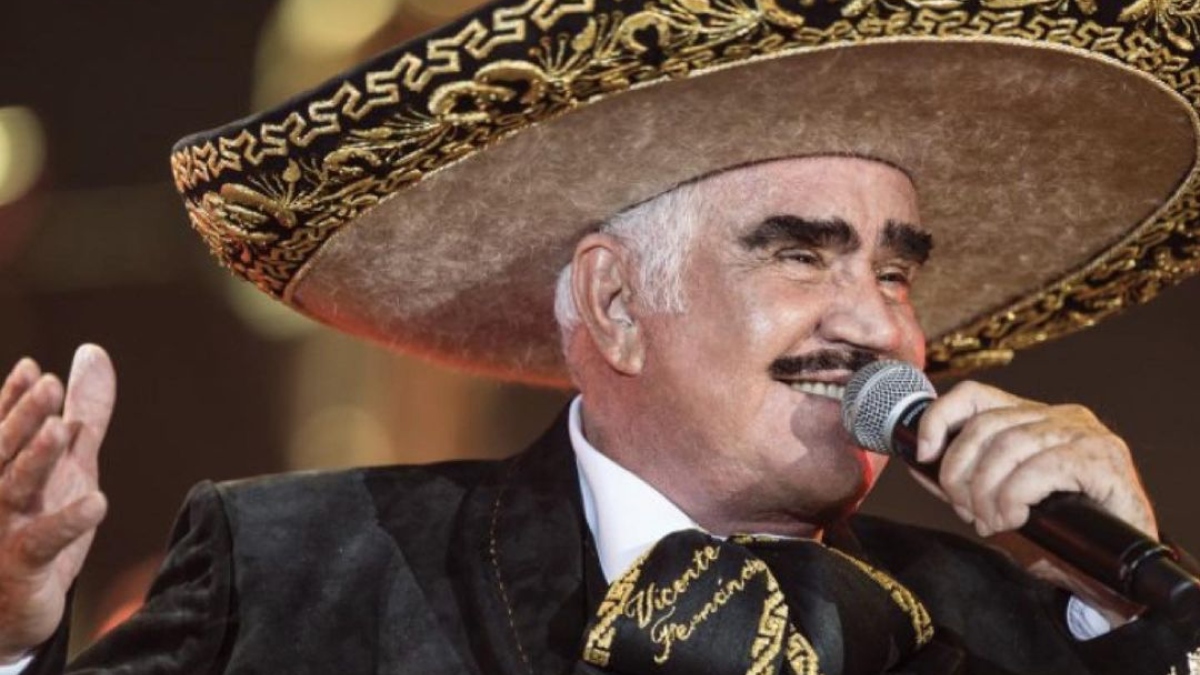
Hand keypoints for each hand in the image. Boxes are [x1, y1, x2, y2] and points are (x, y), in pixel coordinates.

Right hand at [0, 345, 114, 662]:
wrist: (12, 606)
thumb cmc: (40, 520)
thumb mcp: (72, 459)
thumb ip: (86, 411)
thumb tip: (93, 352)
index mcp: (3, 466)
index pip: (1, 426)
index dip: (12, 399)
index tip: (32, 369)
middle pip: (3, 451)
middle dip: (23, 417)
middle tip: (47, 385)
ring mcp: (2, 530)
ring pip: (14, 490)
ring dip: (36, 459)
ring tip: (63, 428)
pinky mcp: (22, 566)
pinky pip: (42, 542)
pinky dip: (67, 521)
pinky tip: (99, 503)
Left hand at [912, 381, 1155, 618]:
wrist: (1118, 571)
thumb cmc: (1061, 536)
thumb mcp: (999, 504)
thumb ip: (962, 482)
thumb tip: (916, 463)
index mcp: (1032, 418)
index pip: (975, 395)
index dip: (940, 417)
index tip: (924, 453)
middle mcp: (1060, 416)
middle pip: (985, 426)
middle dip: (960, 473)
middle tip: (967, 512)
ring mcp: (1085, 434)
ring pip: (1009, 446)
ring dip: (987, 491)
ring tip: (992, 522)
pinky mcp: (1105, 459)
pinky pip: (1042, 468)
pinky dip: (1016, 495)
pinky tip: (1016, 518)